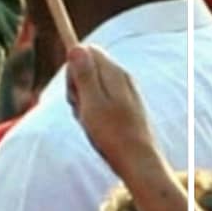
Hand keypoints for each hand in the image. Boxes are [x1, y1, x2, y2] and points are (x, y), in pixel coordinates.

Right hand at [65, 44, 157, 180]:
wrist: (138, 163)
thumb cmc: (113, 135)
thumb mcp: (92, 103)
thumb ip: (84, 74)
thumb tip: (77, 47)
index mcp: (115, 74)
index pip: (86, 51)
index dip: (73, 68)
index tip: (74, 89)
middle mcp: (122, 78)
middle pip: (88, 66)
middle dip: (76, 85)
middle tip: (80, 108)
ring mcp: (124, 92)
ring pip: (91, 84)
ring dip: (82, 100)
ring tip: (88, 120)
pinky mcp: (124, 105)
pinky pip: (99, 98)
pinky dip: (91, 109)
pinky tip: (95, 126)